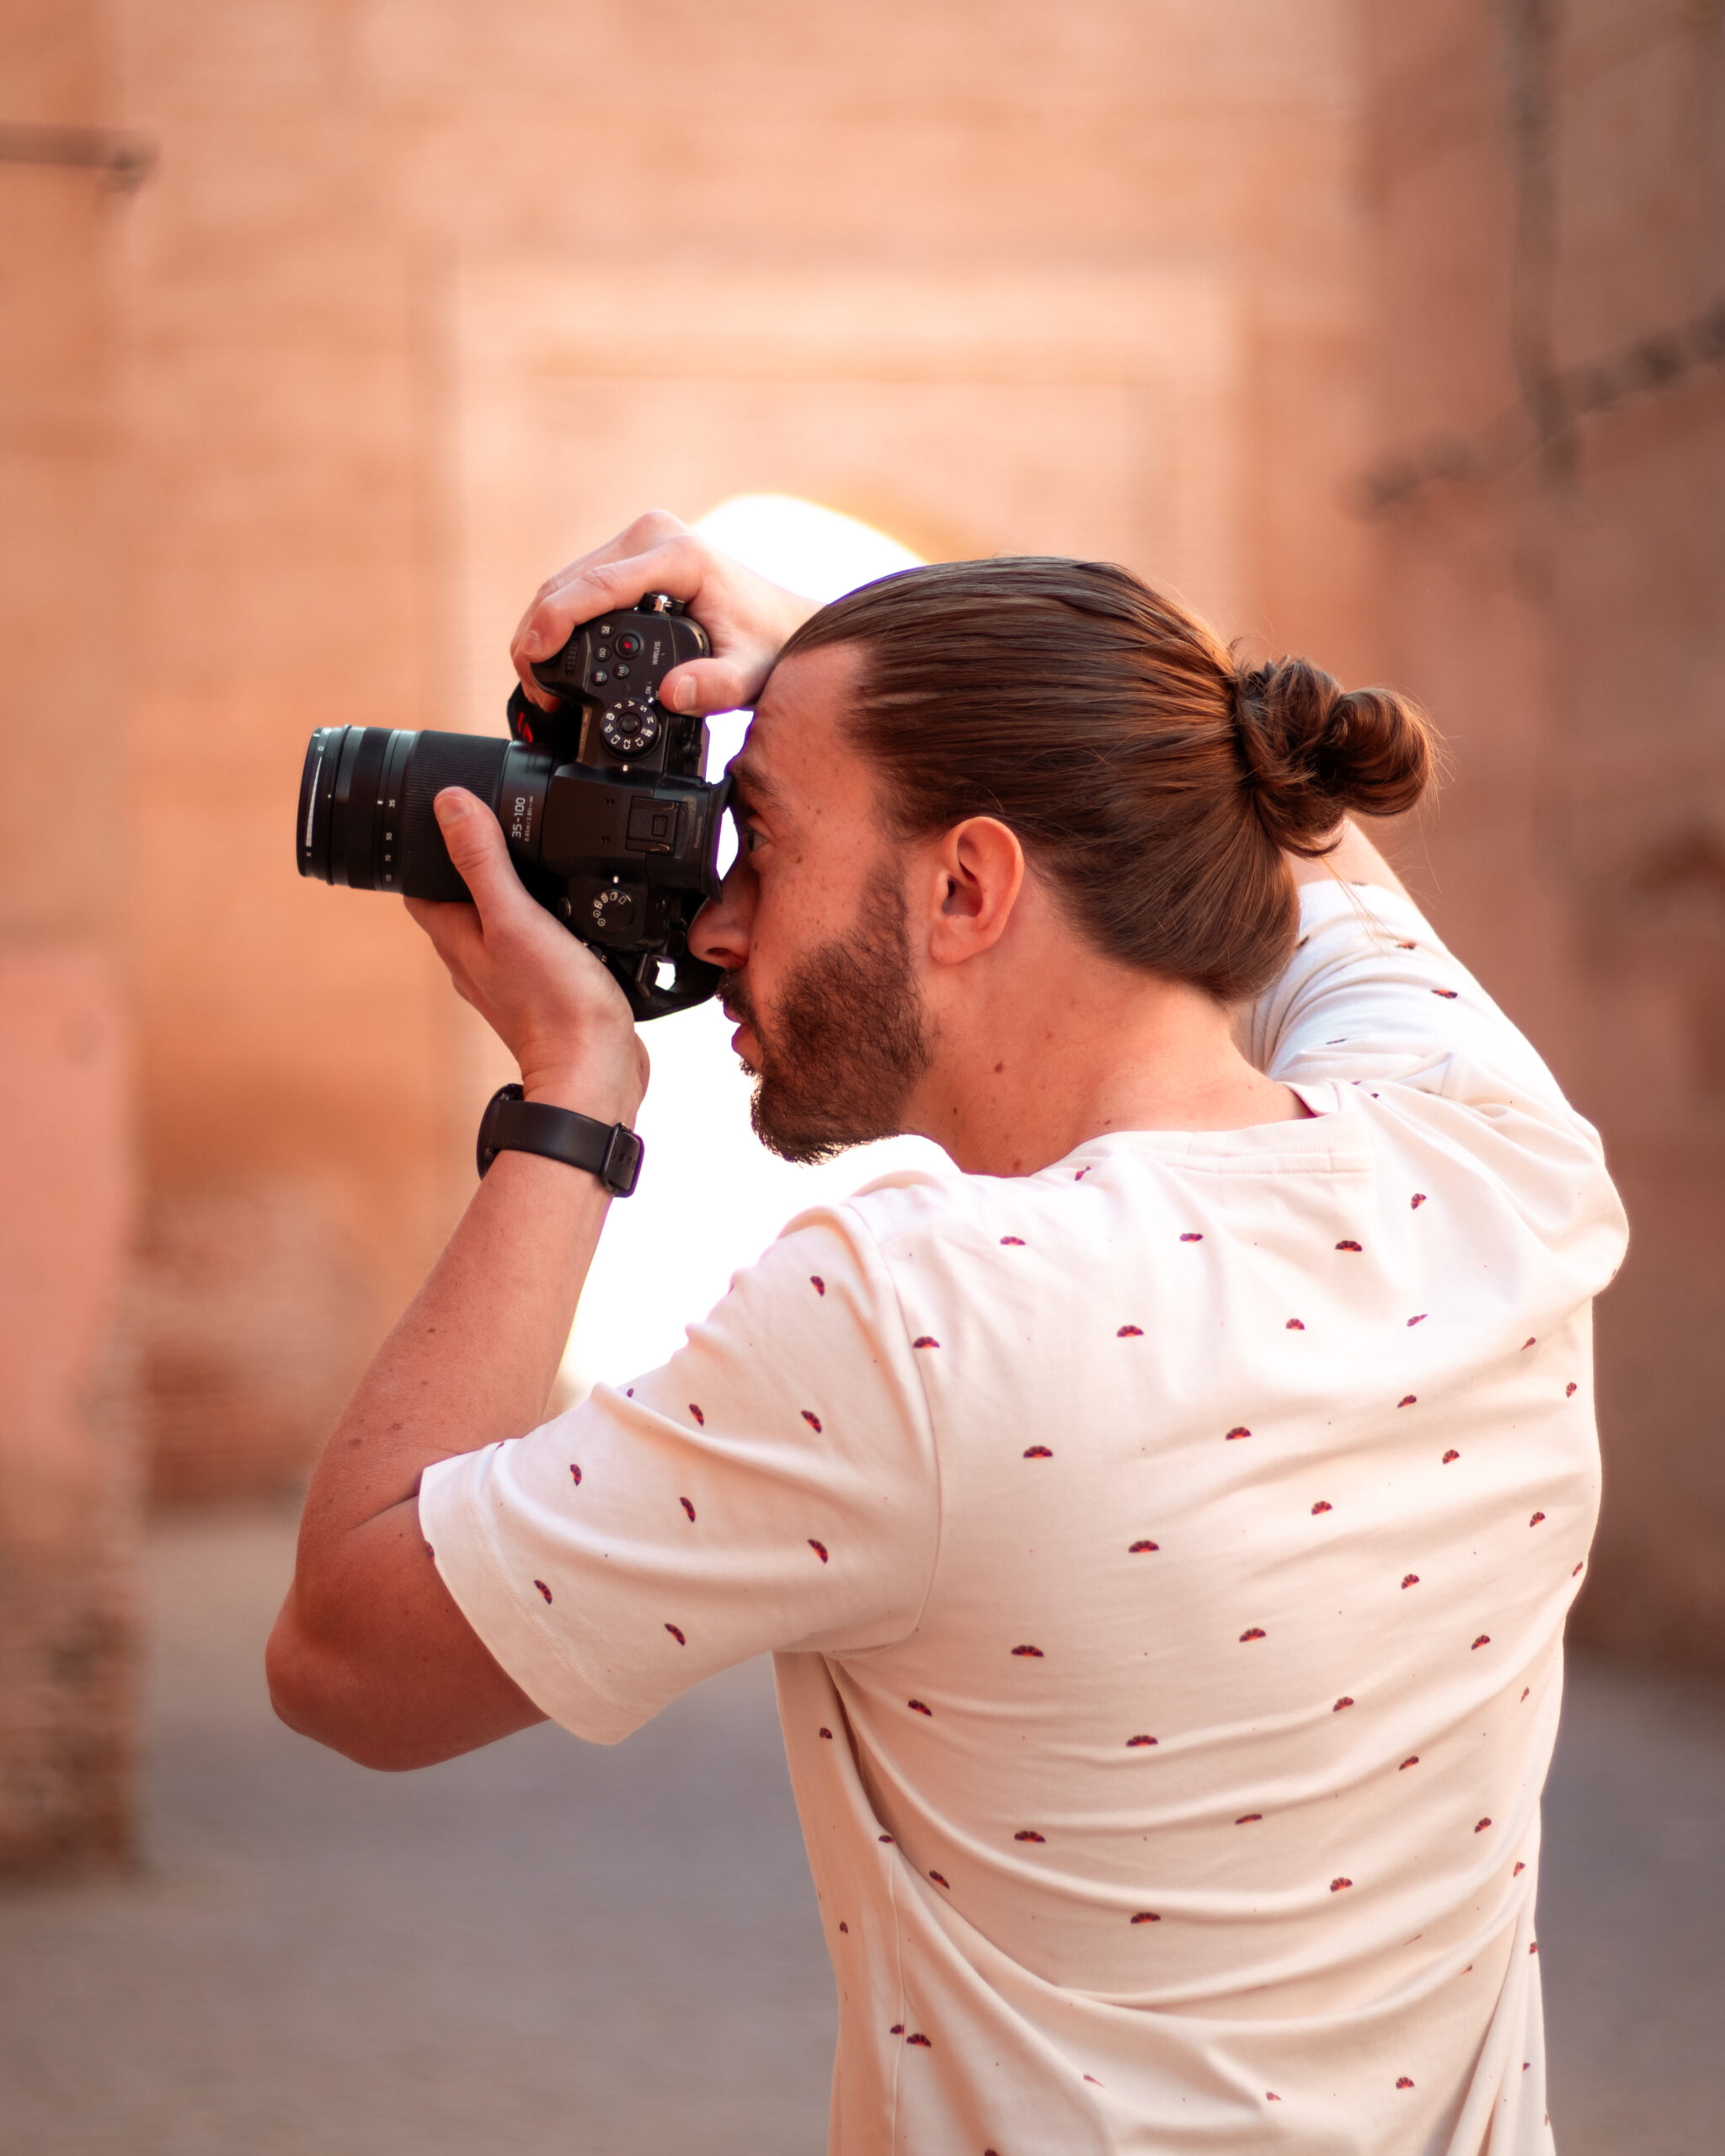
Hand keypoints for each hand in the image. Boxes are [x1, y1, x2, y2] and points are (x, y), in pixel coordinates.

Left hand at [406, 790, 648, 1123]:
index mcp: (456, 939)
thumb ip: (482, 860)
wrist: (595, 1071)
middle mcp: (476, 960)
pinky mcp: (546, 991)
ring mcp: (510, 978)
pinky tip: (574, 916)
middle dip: (476, 864)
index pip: (420, 884)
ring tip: (539, 865)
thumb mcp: (515, 917)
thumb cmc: (554, 1006)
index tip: (444, 816)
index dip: (425, 846)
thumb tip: (449, 804)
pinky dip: (550, 924)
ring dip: (516, 894)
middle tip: (499, 830)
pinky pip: (537, 946)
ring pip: (501, 923)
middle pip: (461, 900)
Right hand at [510, 509, 818, 715]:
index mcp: (678, 555)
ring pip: (567, 582)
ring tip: (538, 682)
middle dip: (538, 634)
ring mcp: (639, 540)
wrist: (784, 623)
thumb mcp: (749, 675)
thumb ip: (717, 687)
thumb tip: (676, 693)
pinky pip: (580, 585)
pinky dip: (559, 619)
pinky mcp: (631, 553)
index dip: (555, 621)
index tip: (531, 657)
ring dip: (542, 627)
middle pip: (571, 582)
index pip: (598, 586)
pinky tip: (553, 656)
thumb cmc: (768, 645)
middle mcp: (652, 536)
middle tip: (533, 690)